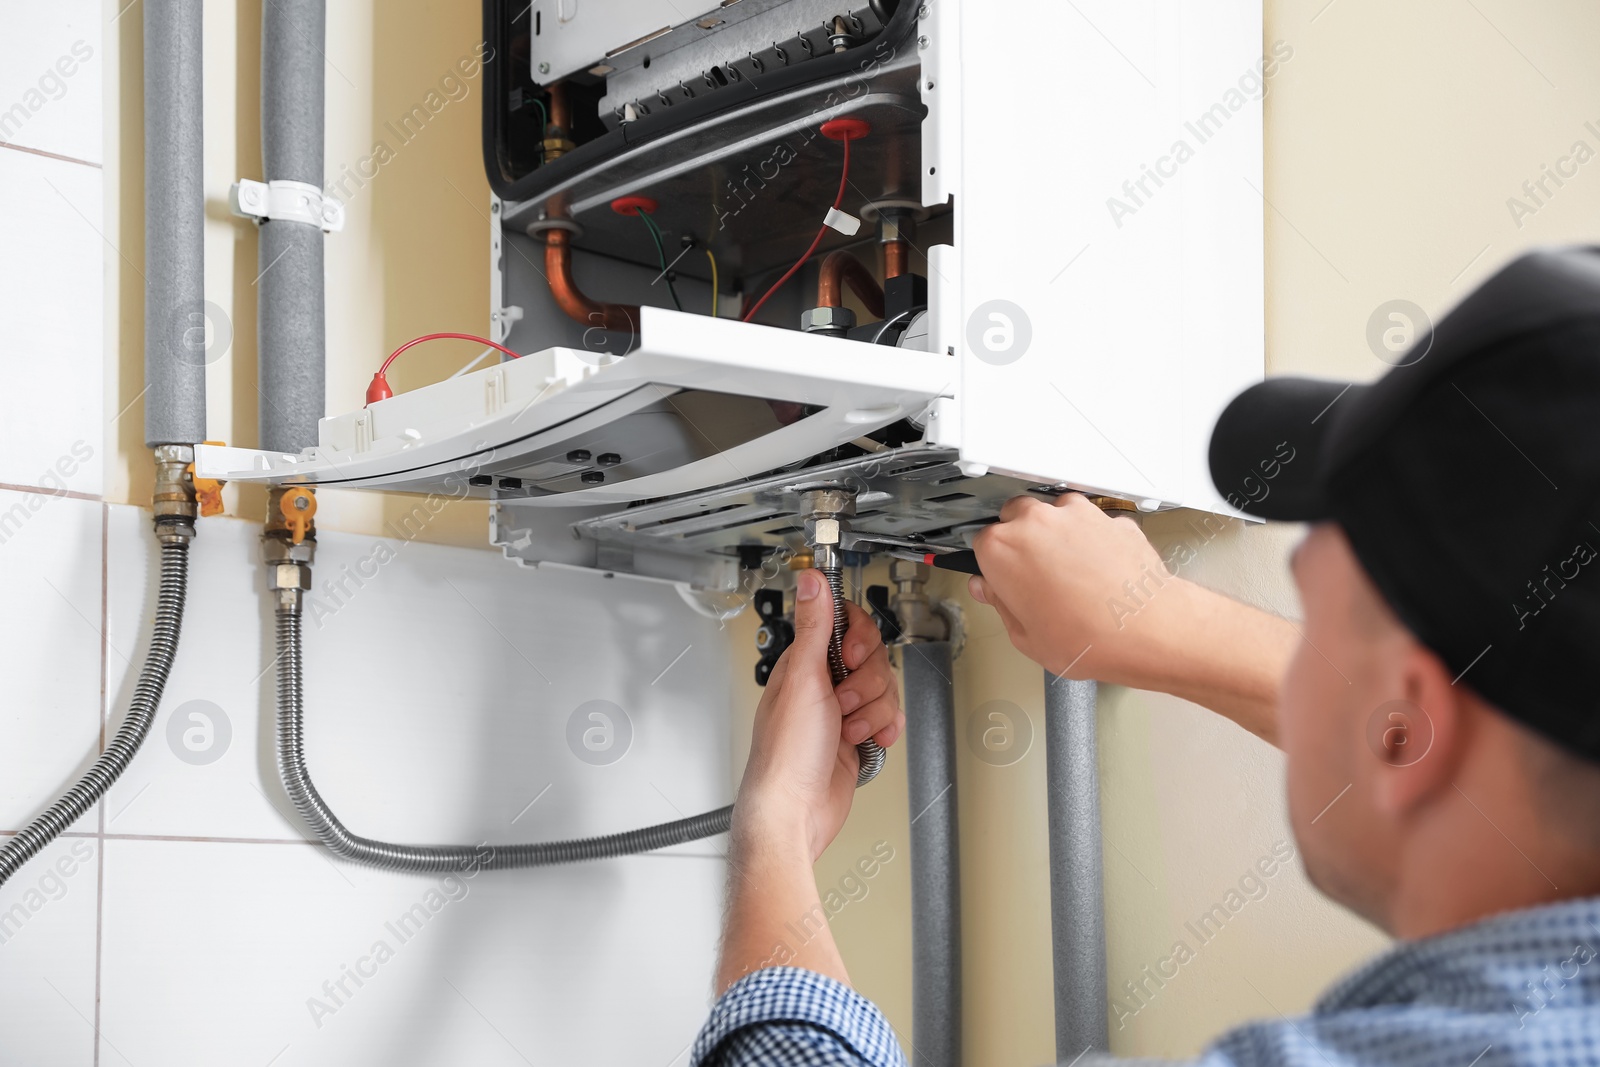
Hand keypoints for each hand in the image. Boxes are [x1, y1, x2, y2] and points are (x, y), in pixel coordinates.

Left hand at [734, 568, 903, 861]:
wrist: (795, 811)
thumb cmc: (786, 754)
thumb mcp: (803, 680)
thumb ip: (814, 627)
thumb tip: (810, 580)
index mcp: (804, 663)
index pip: (845, 624)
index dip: (860, 637)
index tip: (855, 655)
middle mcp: (823, 683)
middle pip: (874, 658)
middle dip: (868, 684)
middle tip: (844, 702)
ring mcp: (841, 711)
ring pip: (884, 690)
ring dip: (873, 712)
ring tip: (848, 729)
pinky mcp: (856, 736)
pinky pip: (888, 718)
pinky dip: (883, 729)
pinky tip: (868, 741)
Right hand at [969, 494, 1177, 680]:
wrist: (1147, 630)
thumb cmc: (1088, 637)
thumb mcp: (1026, 637)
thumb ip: (1001, 606)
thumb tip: (992, 593)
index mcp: (1002, 549)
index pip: (981, 543)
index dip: (992, 565)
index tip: (1000, 579)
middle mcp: (1036, 522)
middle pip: (1014, 517)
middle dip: (1020, 540)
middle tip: (1032, 575)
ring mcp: (1075, 515)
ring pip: (1054, 512)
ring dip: (1055, 533)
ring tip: (1066, 571)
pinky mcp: (1109, 518)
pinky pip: (1092, 522)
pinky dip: (1091, 538)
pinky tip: (1096, 568)